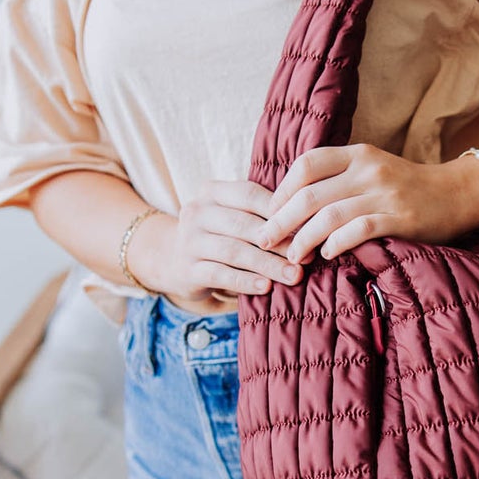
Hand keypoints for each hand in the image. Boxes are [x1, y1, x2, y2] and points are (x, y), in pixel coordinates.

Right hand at [132, 178, 304, 314]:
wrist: (171, 259)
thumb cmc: (217, 234)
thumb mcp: (231, 215)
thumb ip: (259, 214)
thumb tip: (307, 224)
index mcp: (211, 191)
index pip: (249, 194)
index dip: (279, 211)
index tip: (308, 227)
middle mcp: (196, 211)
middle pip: (244, 225)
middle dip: (279, 242)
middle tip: (307, 256)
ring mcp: (188, 241)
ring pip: (234, 251)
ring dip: (267, 264)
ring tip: (294, 275)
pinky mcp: (187, 269)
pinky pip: (220, 275)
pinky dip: (245, 282)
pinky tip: (266, 287)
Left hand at [256, 144, 478, 266]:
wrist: (458, 194)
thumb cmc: (407, 188)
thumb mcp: (371, 171)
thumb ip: (338, 180)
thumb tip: (291, 204)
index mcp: (357, 154)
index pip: (306, 164)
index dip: (281, 190)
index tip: (269, 213)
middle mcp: (369, 170)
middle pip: (310, 194)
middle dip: (281, 221)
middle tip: (265, 241)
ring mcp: (385, 194)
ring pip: (330, 215)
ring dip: (304, 239)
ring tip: (293, 257)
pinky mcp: (401, 219)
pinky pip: (359, 230)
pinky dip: (337, 244)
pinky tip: (327, 254)